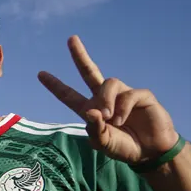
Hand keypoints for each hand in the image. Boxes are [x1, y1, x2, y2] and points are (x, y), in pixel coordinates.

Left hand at [38, 36, 180, 164]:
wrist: (150, 151)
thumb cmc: (124, 147)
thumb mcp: (104, 143)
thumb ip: (94, 130)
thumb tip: (91, 112)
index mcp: (91, 110)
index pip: (69, 95)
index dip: (56, 86)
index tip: (40, 74)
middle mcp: (105, 98)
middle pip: (89, 71)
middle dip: (80, 55)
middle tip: (71, 39)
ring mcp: (123, 94)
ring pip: (108, 83)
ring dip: (106, 100)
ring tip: (109, 118)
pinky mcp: (141, 95)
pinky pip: (128, 94)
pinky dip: (122, 108)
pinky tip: (122, 120)